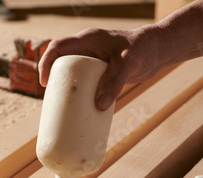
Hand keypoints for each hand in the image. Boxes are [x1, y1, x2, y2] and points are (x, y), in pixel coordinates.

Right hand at [38, 27, 160, 110]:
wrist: (158, 51)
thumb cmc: (142, 50)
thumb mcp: (127, 65)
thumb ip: (114, 83)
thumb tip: (99, 107)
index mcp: (87, 41)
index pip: (58, 47)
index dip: (46, 63)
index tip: (45, 82)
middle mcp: (87, 51)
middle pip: (61, 64)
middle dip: (53, 81)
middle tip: (53, 101)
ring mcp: (93, 63)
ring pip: (71, 76)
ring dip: (65, 91)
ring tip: (62, 110)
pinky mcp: (101, 74)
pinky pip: (84, 85)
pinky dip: (79, 96)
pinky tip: (80, 111)